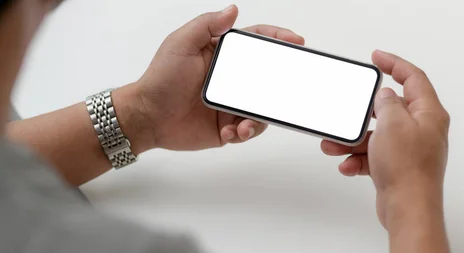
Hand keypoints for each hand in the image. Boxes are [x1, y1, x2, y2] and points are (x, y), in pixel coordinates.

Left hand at [116, 5, 304, 151]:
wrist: (148, 118)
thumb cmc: (160, 79)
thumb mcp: (180, 44)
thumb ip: (207, 25)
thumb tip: (233, 9)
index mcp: (222, 55)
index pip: (256, 42)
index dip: (278, 39)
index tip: (296, 41)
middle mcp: (231, 78)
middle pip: (267, 77)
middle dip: (279, 84)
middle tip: (286, 90)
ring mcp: (231, 103)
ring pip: (261, 107)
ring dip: (258, 117)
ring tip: (242, 125)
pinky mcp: (228, 126)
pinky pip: (248, 129)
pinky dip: (244, 133)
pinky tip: (231, 133)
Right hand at [320, 50, 449, 228]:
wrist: (408, 209)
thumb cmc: (408, 169)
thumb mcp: (392, 124)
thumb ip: (387, 103)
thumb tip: (385, 96)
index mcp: (428, 113)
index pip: (413, 78)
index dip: (394, 64)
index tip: (377, 57)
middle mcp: (422, 129)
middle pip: (389, 110)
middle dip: (362, 114)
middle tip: (347, 111)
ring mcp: (410, 149)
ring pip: (377, 136)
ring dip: (354, 141)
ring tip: (334, 146)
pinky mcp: (398, 167)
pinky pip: (374, 156)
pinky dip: (359, 159)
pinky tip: (348, 165)